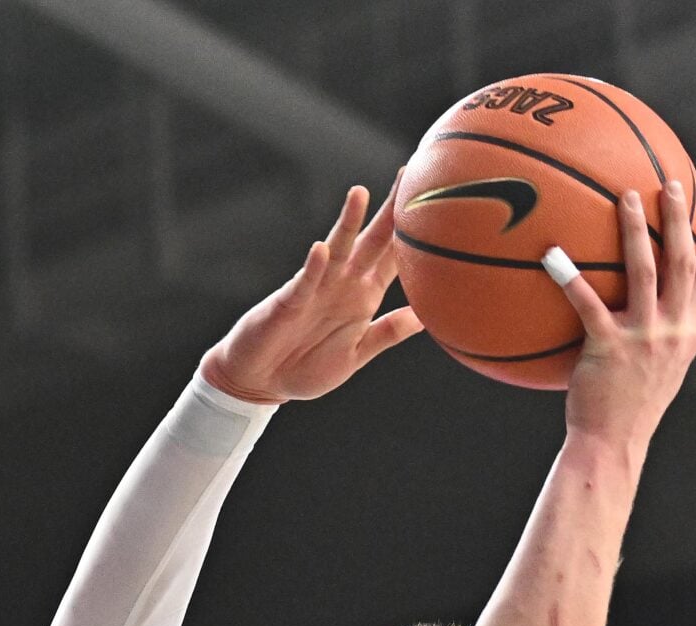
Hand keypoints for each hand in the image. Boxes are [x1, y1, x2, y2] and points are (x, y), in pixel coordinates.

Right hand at [201, 183, 420, 403]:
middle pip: (372, 241)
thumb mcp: (355, 355)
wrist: (260, 382)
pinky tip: (322, 250)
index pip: (394, 257)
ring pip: (338, 251)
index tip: (436, 202)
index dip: (414, 231)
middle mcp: (343, 285)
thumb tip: (427, 317)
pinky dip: (313, 267)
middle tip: (410, 174)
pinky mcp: (289, 303)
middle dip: (390, 210)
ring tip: (359, 195)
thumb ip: (387, 333)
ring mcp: (316, 290)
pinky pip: (304, 282)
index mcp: (364, 296)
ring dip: (348, 223)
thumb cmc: (305, 369)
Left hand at [551, 182, 695, 449]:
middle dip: (679, 219)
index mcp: (688, 333)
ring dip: (636, 230)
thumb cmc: (629, 406)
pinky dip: (570, 277)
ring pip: (645, 271)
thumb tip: (647, 311)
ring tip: (625, 197)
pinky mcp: (608, 347)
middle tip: (670, 184)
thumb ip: (660, 336)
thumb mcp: (659, 369)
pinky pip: (588, 304)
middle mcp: (673, 330)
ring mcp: (644, 338)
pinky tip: (553, 255)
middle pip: (683, 262)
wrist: (613, 442)